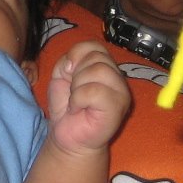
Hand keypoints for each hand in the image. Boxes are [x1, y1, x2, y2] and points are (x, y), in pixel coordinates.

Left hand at [46, 40, 130, 155]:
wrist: (68, 137)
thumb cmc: (68, 108)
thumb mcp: (61, 76)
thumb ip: (68, 60)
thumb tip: (73, 61)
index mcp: (106, 68)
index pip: (95, 45)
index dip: (76, 54)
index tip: (68, 72)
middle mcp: (118, 77)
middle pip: (97, 57)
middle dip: (76, 74)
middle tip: (74, 93)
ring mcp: (121, 92)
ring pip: (98, 71)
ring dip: (77, 87)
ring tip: (77, 101)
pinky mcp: (118, 107)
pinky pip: (95, 90)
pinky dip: (79, 99)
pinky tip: (78, 109)